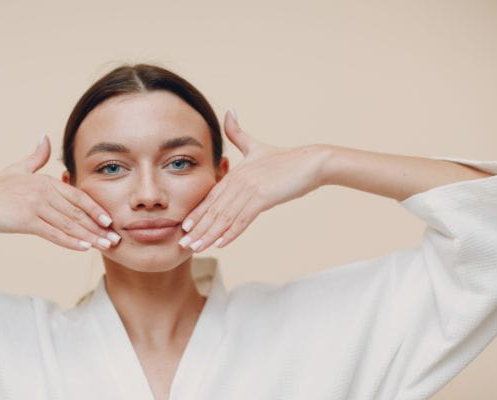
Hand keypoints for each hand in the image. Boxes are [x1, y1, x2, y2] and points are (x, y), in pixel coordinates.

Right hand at [0, 135, 120, 250]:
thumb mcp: (17, 169)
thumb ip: (36, 157)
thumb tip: (44, 137)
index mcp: (45, 181)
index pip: (78, 197)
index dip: (96, 210)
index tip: (110, 222)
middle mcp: (44, 191)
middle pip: (78, 212)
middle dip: (98, 227)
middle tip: (115, 239)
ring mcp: (35, 205)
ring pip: (69, 224)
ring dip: (89, 237)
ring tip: (105, 247)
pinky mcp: (25, 220)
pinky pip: (52, 233)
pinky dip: (69, 241)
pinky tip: (83, 248)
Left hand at [178, 110, 331, 252]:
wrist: (313, 161)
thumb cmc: (287, 158)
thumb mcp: (257, 146)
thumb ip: (239, 133)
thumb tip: (230, 109)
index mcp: (235, 174)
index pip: (211, 198)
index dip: (197, 214)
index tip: (184, 229)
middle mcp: (238, 181)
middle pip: (213, 209)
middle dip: (197, 229)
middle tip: (183, 244)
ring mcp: (249, 189)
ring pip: (224, 217)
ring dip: (209, 235)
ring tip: (197, 248)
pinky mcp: (262, 197)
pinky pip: (243, 218)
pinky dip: (231, 232)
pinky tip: (221, 244)